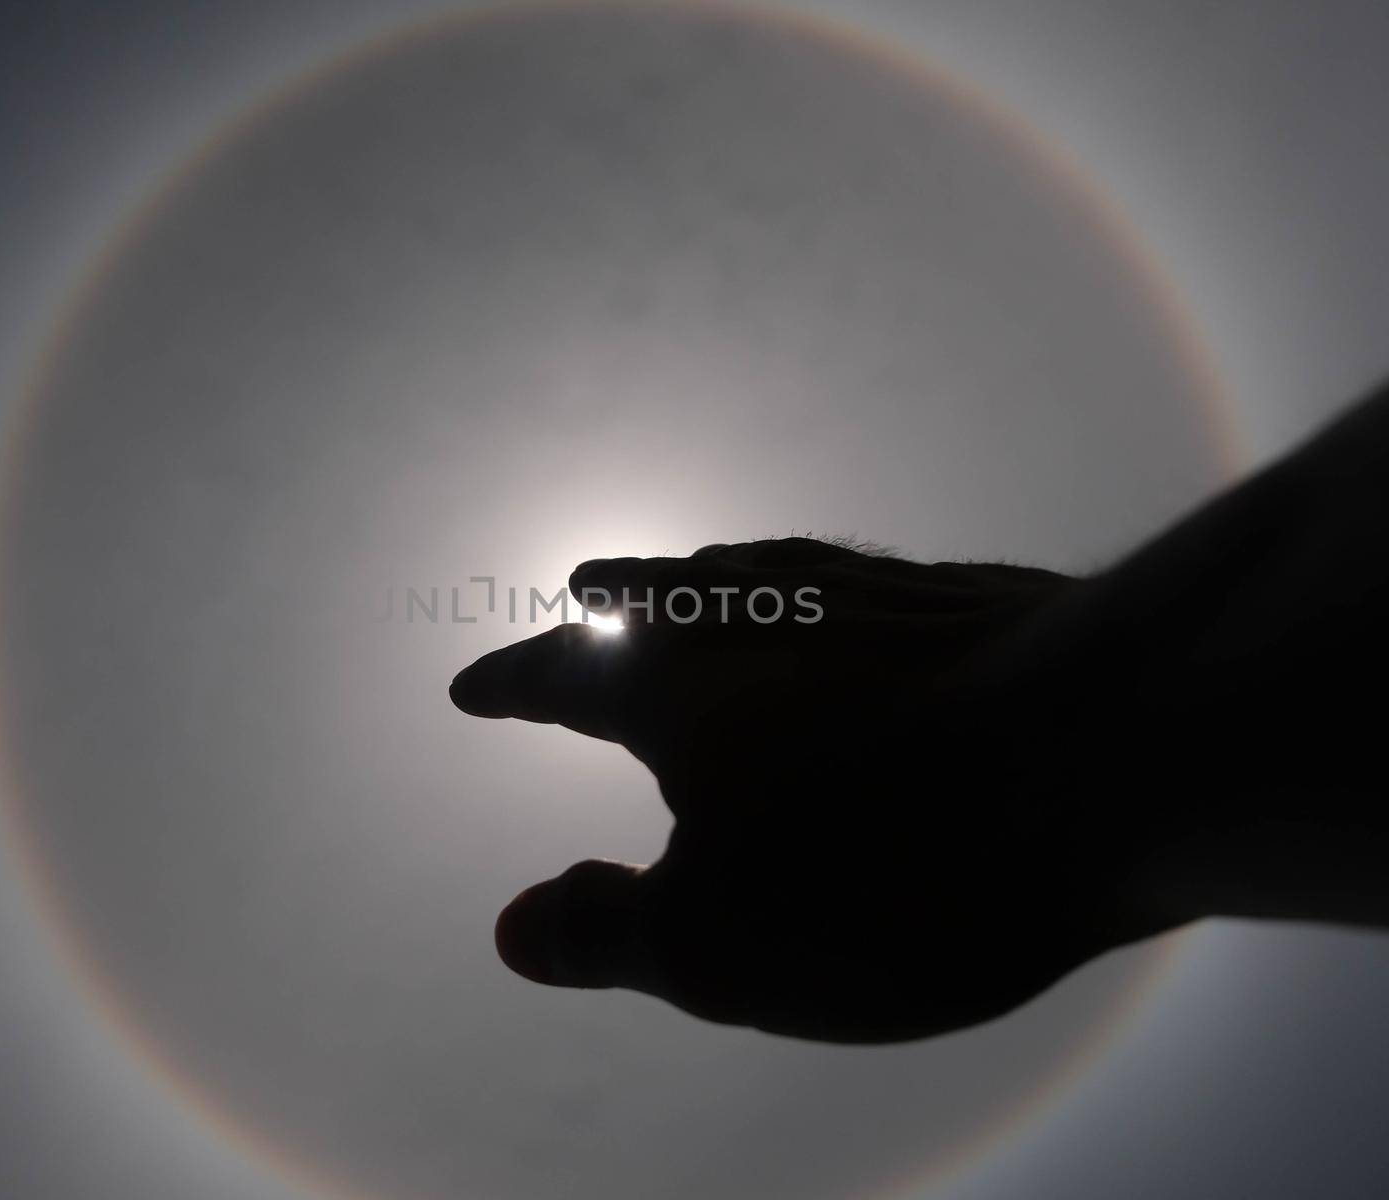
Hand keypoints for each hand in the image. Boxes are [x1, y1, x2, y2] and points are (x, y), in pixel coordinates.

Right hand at [450, 537, 1178, 1041]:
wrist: (1121, 750)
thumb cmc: (895, 862)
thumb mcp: (722, 947)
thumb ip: (607, 935)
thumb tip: (510, 931)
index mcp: (683, 686)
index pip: (570, 676)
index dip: (514, 684)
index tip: (472, 685)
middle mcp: (768, 615)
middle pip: (668, 593)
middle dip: (614, 600)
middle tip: (581, 586)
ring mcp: (876, 595)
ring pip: (766, 572)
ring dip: (711, 578)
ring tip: (691, 577)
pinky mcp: (972, 601)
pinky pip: (861, 583)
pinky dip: (823, 593)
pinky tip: (859, 609)